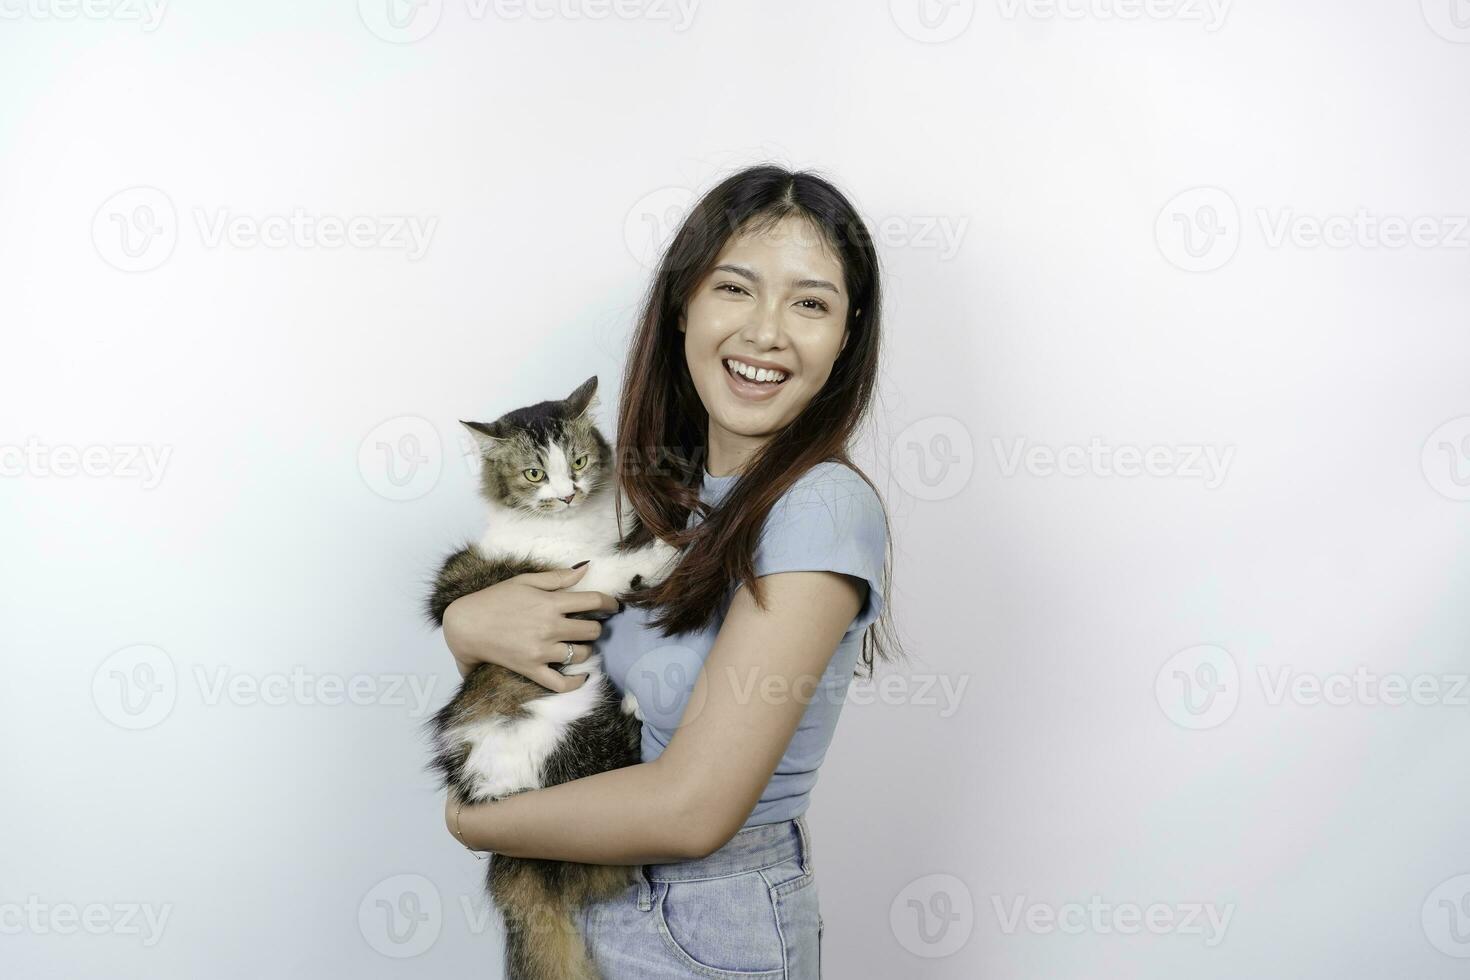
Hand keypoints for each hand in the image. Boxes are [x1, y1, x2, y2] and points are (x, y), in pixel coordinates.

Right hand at [442, 564, 618, 692]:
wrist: (465, 626)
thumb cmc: (494, 599)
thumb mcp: (525, 581)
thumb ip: (557, 577)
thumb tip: (585, 568)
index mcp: (550, 603)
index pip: (593, 602)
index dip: (610, 604)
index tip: (613, 606)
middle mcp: (549, 627)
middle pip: (592, 630)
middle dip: (595, 627)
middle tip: (590, 625)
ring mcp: (541, 650)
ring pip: (582, 654)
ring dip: (586, 649)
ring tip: (580, 644)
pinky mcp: (531, 669)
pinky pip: (562, 683)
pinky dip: (577, 682)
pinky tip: (583, 677)